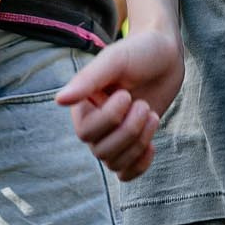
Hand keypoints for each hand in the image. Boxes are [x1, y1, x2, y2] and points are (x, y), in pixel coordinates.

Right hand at [56, 27, 184, 180]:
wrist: (165, 55)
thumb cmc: (137, 52)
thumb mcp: (114, 60)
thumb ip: (88, 79)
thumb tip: (59, 100)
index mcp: (82, 105)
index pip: (86, 133)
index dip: (110, 119)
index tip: (127, 94)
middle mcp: (94, 124)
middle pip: (101, 152)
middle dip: (129, 131)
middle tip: (144, 106)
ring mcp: (112, 136)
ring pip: (115, 163)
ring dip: (139, 142)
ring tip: (152, 115)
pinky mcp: (130, 144)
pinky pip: (126, 172)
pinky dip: (140, 165)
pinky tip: (152, 145)